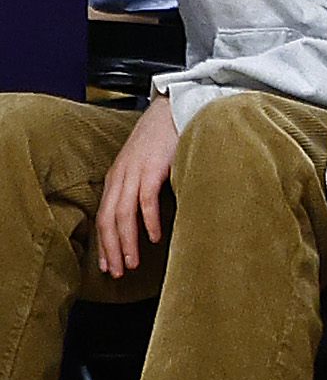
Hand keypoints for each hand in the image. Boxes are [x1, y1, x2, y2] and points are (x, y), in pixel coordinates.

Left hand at [95, 95, 179, 277]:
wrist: (172, 106)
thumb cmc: (160, 138)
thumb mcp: (141, 164)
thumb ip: (136, 187)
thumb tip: (140, 219)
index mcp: (115, 177)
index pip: (102, 218)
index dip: (103, 244)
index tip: (107, 266)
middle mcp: (119, 176)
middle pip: (108, 220)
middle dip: (111, 250)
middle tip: (117, 273)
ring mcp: (134, 171)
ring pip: (123, 214)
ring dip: (126, 242)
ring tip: (131, 263)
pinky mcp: (152, 166)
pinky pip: (146, 200)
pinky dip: (148, 221)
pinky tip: (153, 237)